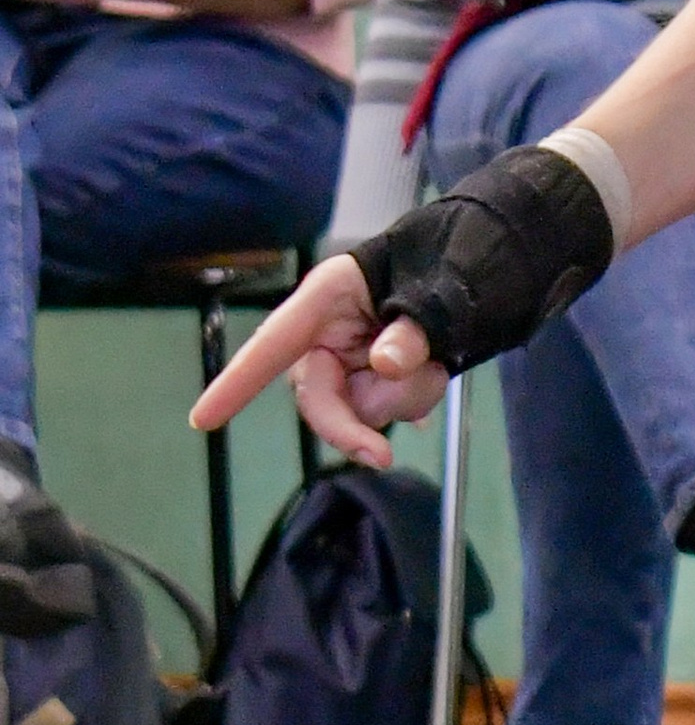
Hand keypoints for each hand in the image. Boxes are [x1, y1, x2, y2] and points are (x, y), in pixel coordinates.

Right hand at [189, 252, 448, 468]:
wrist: (461, 276)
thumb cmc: (434, 268)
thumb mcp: (431, 291)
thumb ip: (412, 330)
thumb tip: (387, 363)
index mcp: (325, 298)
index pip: (273, 343)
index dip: (237, 382)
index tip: (202, 419)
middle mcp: (325, 335)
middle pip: (317, 399)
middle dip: (349, 428)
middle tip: (381, 456)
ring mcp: (345, 361)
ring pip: (357, 410)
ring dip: (402, 399)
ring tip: (435, 361)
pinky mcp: (367, 380)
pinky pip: (383, 410)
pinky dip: (412, 399)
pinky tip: (430, 371)